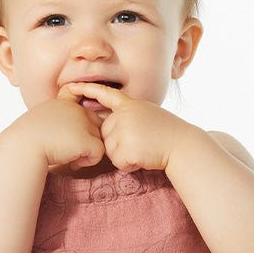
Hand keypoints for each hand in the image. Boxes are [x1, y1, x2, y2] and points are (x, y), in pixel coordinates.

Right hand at [6, 94, 106, 170]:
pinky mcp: (87, 139)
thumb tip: (70, 135)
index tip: (73, 133)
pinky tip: (72, 163)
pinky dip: (88, 161)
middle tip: (68, 151)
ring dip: (86, 151)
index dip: (84, 121)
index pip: (83, 107)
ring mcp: (83, 123)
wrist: (23, 147)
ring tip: (68, 158)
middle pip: (95, 125)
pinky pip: (99, 152)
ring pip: (99, 139)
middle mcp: (76, 109)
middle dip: (86, 139)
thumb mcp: (40, 122)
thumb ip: (57, 121)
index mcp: (64, 103)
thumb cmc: (27, 140)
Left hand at [59, 83, 192, 171]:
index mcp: (130, 104)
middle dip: (119, 145)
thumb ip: (127, 116)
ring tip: (144, 149)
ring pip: (110, 150)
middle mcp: (124, 114)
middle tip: (142, 143)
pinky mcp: (127, 148)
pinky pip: (118, 163)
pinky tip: (144, 158)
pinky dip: (130, 166)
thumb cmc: (167, 133)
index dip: (87, 89)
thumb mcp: (147, 114)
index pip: (105, 94)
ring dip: (124, 156)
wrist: (183, 145)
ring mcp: (125, 130)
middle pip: (105, 135)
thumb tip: (106, 124)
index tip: (70, 87)